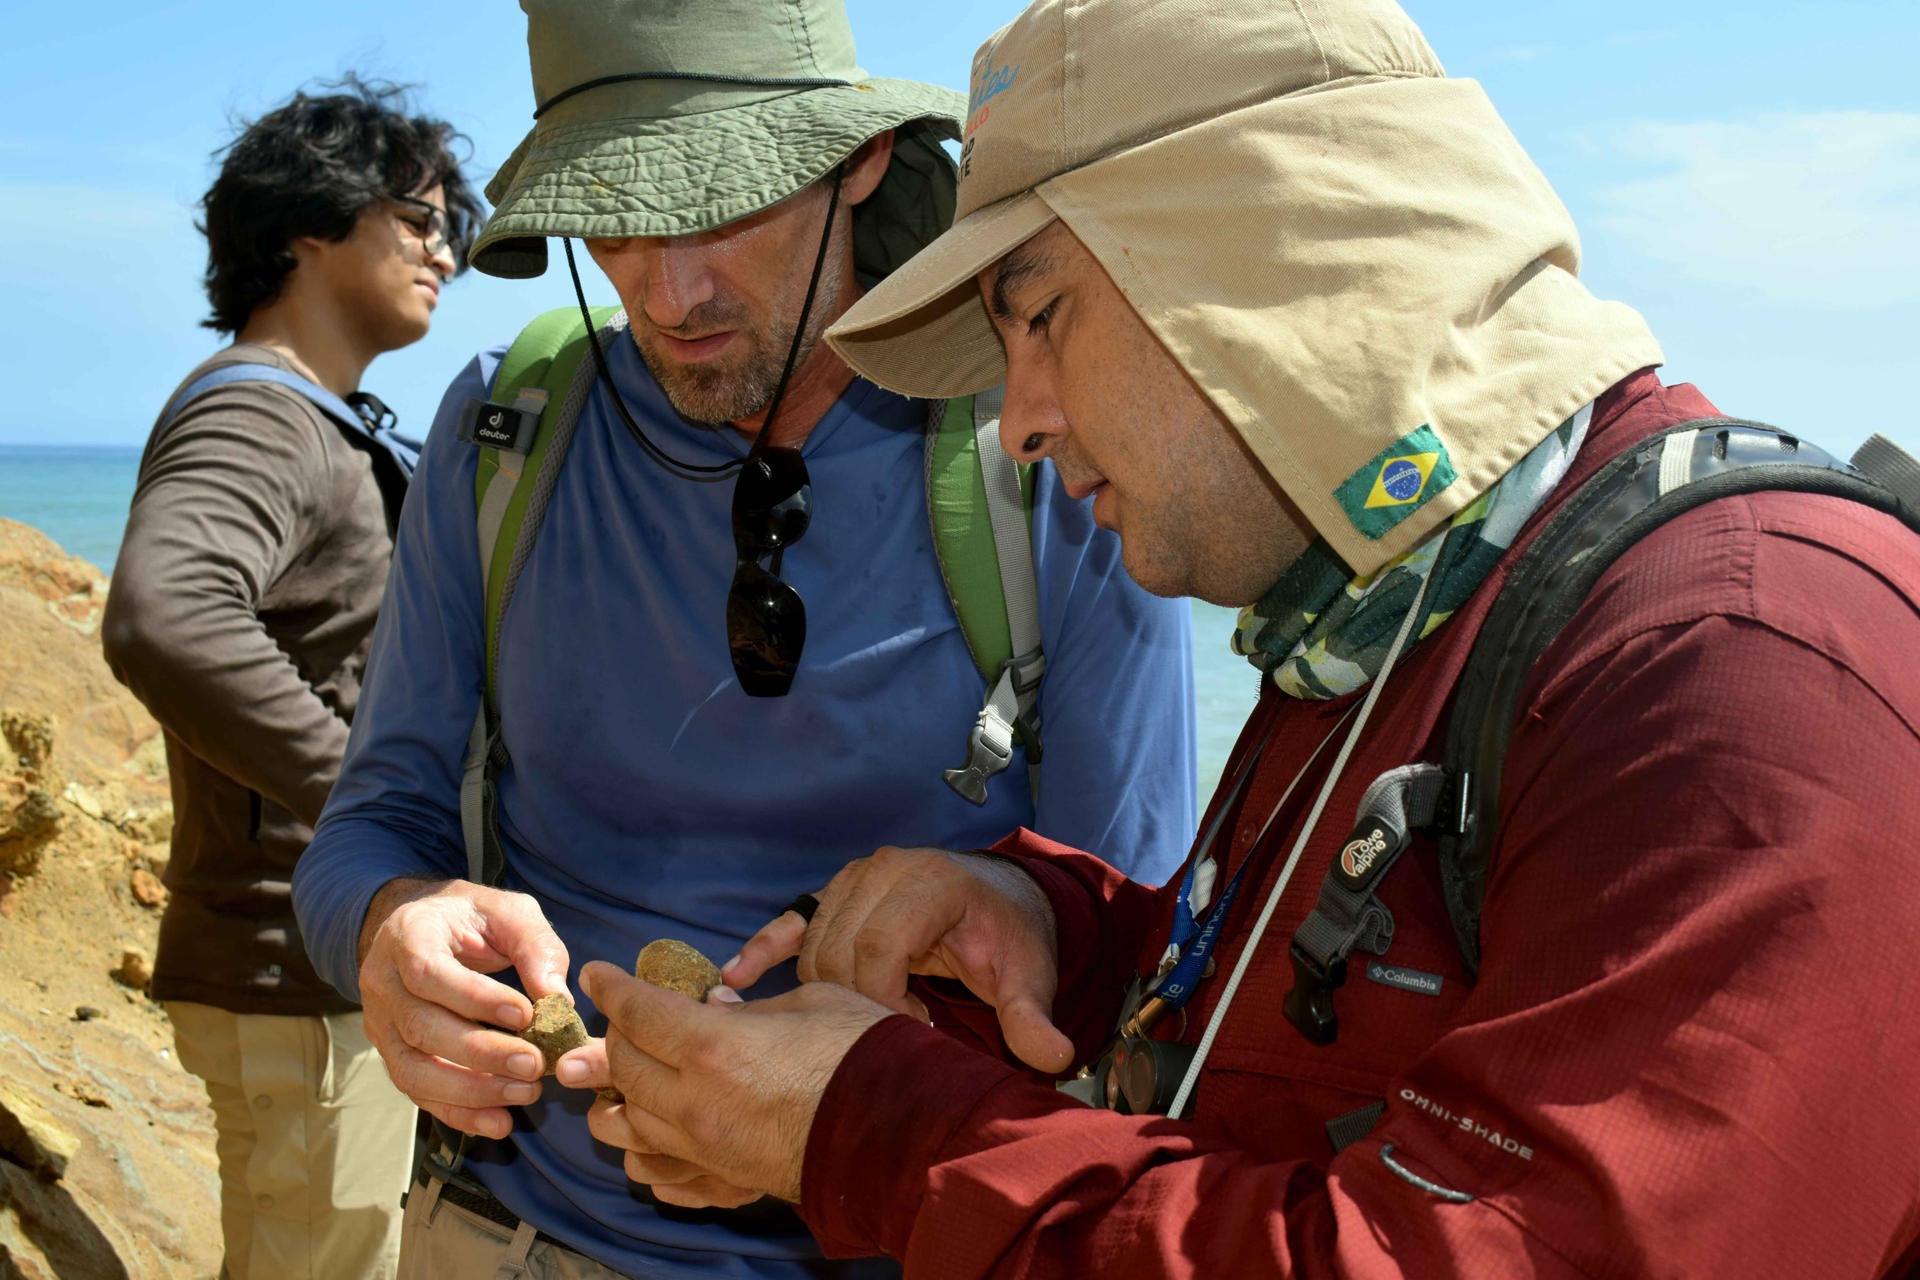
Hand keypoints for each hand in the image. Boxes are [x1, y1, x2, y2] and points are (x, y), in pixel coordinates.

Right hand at [356, 877, 571, 1139]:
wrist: (422, 925)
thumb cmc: (471, 918)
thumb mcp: (509, 912)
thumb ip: (535, 946)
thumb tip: (558, 999)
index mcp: (408, 936)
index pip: (429, 973)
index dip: (475, 999)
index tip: (524, 1015)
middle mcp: (383, 983)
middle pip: (422, 1028)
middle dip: (481, 1053)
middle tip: (535, 1065)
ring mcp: (381, 1024)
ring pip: (414, 1069)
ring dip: (471, 1090)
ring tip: (525, 1094)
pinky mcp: (392, 1054)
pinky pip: (418, 1092)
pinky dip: (458, 1112)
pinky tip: (499, 1122)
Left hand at [580, 963, 891, 1203]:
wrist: (904, 1129)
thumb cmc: (865, 1052)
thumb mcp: (811, 1001)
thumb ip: (755, 1004)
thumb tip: (719, 1006)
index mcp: (714, 1046)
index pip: (637, 1013)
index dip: (612, 988)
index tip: (598, 975)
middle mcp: (695, 1101)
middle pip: (624, 1067)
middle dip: (616, 1037)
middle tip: (624, 1021)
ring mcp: (706, 1148)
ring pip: (628, 1127)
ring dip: (619, 1098)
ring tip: (623, 1081)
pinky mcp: (725, 1179)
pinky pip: (660, 1174)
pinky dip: (645, 1154)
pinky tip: (648, 1139)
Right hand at [722, 846, 1071, 1071]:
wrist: (1000, 898)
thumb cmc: (1011, 936)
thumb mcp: (1029, 973)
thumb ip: (1032, 1014)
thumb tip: (1052, 1056)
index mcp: (931, 883)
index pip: (880, 946)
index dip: (883, 999)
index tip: (907, 1032)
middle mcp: (886, 870)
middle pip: (839, 947)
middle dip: (854, 1000)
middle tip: (883, 1033)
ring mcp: (853, 878)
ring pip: (814, 943)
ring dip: (824, 990)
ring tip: (856, 1021)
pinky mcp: (834, 894)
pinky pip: (791, 921)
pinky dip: (764, 948)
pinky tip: (733, 979)